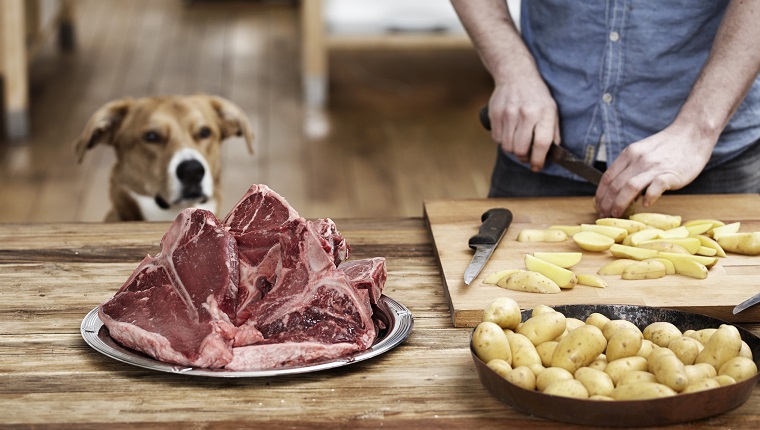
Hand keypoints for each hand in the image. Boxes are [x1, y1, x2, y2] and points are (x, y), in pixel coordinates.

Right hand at [487, 77, 560, 171]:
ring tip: (518, 142)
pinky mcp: (495, 115)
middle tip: (527, 155)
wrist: (515, 75)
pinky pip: (497, 139)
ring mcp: (508, 114)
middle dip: (524, 157)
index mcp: (544, 113)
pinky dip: (503, 141)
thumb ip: (553, 132)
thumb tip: (552, 154)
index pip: (541, 143)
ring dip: (513, 149)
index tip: (537, 166)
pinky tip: (509, 132)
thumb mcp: (552, 109)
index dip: (539, 160)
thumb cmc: (536, 95)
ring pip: (507, 147)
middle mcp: (525, 114)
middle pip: (520, 149)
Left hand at [594, 125, 714, 216]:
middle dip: (607, 203)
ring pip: (629, 187)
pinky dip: (648, 197)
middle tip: (604, 215)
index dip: (600, 194)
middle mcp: (638, 159)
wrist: (693, 133)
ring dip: (620, 204)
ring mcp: (654, 166)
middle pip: (615, 185)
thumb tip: (619, 189)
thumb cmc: (668, 146)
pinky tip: (645, 205)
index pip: (607, 177)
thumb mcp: (642, 151)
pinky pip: (655, 187)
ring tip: (617, 215)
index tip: (598, 206)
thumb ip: (630, 167)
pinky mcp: (670, 173)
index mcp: (629, 154)